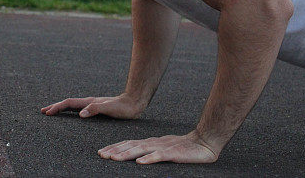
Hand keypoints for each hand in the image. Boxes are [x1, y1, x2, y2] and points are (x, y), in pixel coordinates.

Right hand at [41, 93, 144, 119]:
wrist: (134, 103)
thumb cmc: (122, 107)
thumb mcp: (109, 109)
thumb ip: (94, 110)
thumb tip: (80, 114)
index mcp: (89, 102)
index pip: (69, 104)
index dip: (57, 108)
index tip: (47, 112)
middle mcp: (88, 103)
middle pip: (68, 104)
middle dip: (55, 107)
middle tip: (44, 111)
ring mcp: (92, 105)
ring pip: (73, 106)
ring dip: (62, 109)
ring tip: (53, 112)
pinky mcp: (96, 109)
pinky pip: (79, 110)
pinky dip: (71, 112)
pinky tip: (72, 116)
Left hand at [97, 131, 218, 163]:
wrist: (203, 142)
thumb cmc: (182, 148)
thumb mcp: (161, 149)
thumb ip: (149, 151)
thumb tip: (134, 157)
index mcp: (149, 142)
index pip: (128, 143)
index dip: (114, 147)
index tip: (101, 152)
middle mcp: (153, 143)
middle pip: (130, 146)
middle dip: (114, 150)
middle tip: (101, 155)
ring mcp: (162, 147)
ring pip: (140, 150)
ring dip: (126, 154)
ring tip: (113, 159)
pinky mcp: (173, 153)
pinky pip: (159, 156)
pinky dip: (149, 159)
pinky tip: (140, 162)